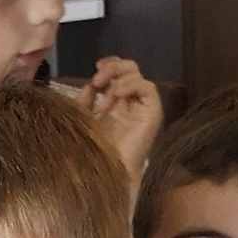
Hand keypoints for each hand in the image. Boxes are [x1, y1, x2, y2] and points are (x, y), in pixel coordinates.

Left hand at [76, 58, 163, 184]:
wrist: (108, 173)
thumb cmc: (95, 151)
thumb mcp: (84, 120)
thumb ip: (85, 101)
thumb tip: (89, 85)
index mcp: (115, 103)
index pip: (118, 74)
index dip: (110, 64)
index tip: (95, 67)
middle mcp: (131, 103)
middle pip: (130, 70)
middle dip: (114, 67)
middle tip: (98, 77)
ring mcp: (142, 108)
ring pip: (138, 76)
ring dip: (119, 76)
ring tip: (103, 86)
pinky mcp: (153, 113)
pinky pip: (148, 88)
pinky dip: (132, 84)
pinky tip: (117, 92)